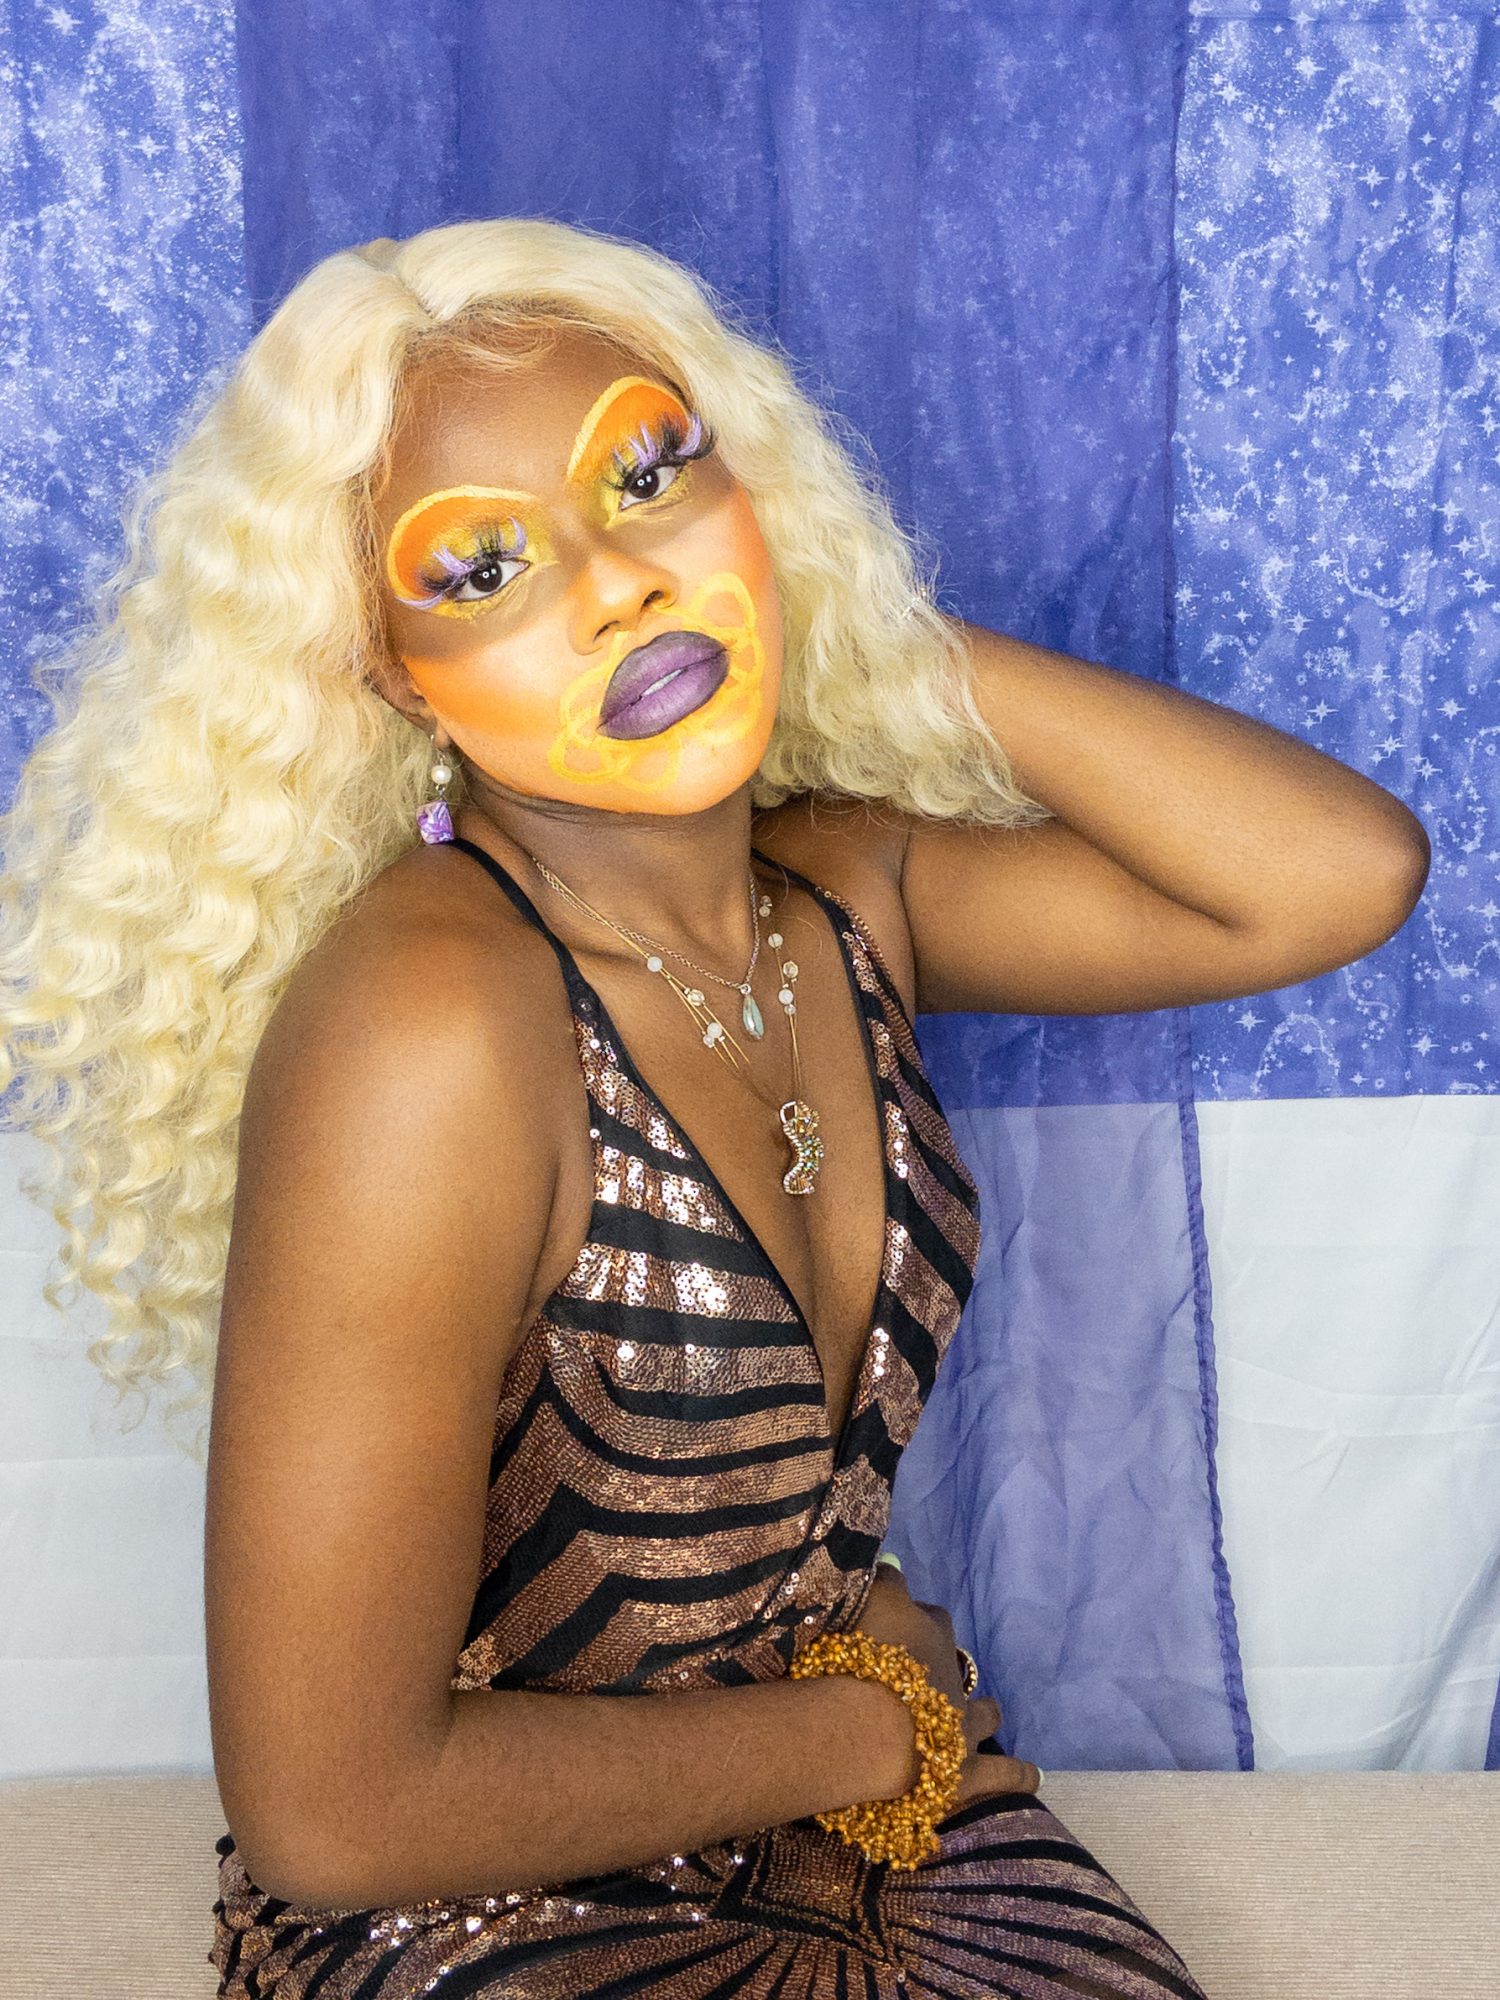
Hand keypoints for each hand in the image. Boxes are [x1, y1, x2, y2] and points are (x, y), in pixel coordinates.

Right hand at [846, 1566, 1040, 1805]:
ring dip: (984, 1712)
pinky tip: (1034, 1776)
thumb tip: (894, 1567)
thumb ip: (882, 1581)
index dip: (914, 1617)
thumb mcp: (868, 1599)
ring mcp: (964, 1725)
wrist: (869, 1728)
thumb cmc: (861, 1658)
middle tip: (921, 1673)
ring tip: (985, 1712)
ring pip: (985, 1713)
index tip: (895, 1624)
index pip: (929, 1613)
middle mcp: (953, 1675)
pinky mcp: (965, 1772)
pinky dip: (1018, 1773)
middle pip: (956, 1660)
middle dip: (946, 1663)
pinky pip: (1003, 1772)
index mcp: (929, 1631)